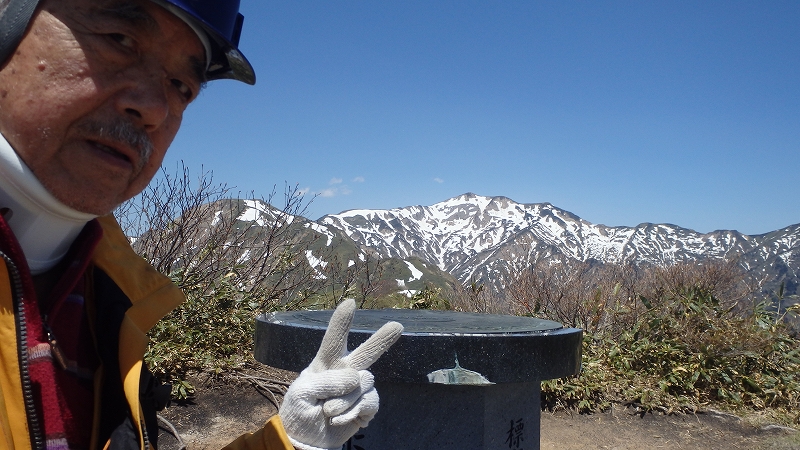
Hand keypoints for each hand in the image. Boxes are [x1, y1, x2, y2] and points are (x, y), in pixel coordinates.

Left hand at [279, 299, 402, 449]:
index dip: (342, 322)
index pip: (334, 340)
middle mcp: (345, 372)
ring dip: (344, 402)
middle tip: (397, 326)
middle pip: (366, 353)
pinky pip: (369, 403)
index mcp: (325, 363)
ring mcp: (358, 389)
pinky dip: (353, 414)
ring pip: (363, 384)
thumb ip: (326, 381)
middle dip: (382, 340)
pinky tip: (339, 420)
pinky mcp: (366, 406)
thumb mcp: (301, 393)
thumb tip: (356, 379)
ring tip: (328, 412)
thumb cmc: (299, 410)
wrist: (306, 439)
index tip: (350, 302)